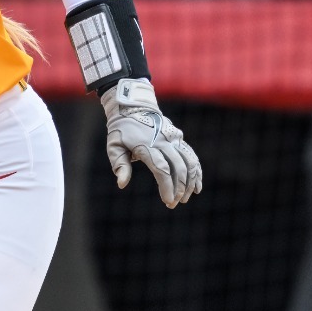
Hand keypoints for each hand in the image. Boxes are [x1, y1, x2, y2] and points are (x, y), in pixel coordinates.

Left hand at [100, 78, 201, 208]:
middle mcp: (163, 141)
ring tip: (186, 198)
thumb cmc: (121, 130)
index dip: (167, 186)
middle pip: (178, 168)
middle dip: (179, 188)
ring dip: (190, 182)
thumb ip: (120, 165)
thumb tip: (122, 184)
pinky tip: (197, 186)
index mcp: (146, 145)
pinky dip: (197, 171)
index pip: (161, 169)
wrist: (134, 107)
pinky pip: (191, 155)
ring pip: (189, 162)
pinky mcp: (179, 138)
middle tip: (173, 204)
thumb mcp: (114, 146)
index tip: (168, 201)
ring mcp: (173, 139)